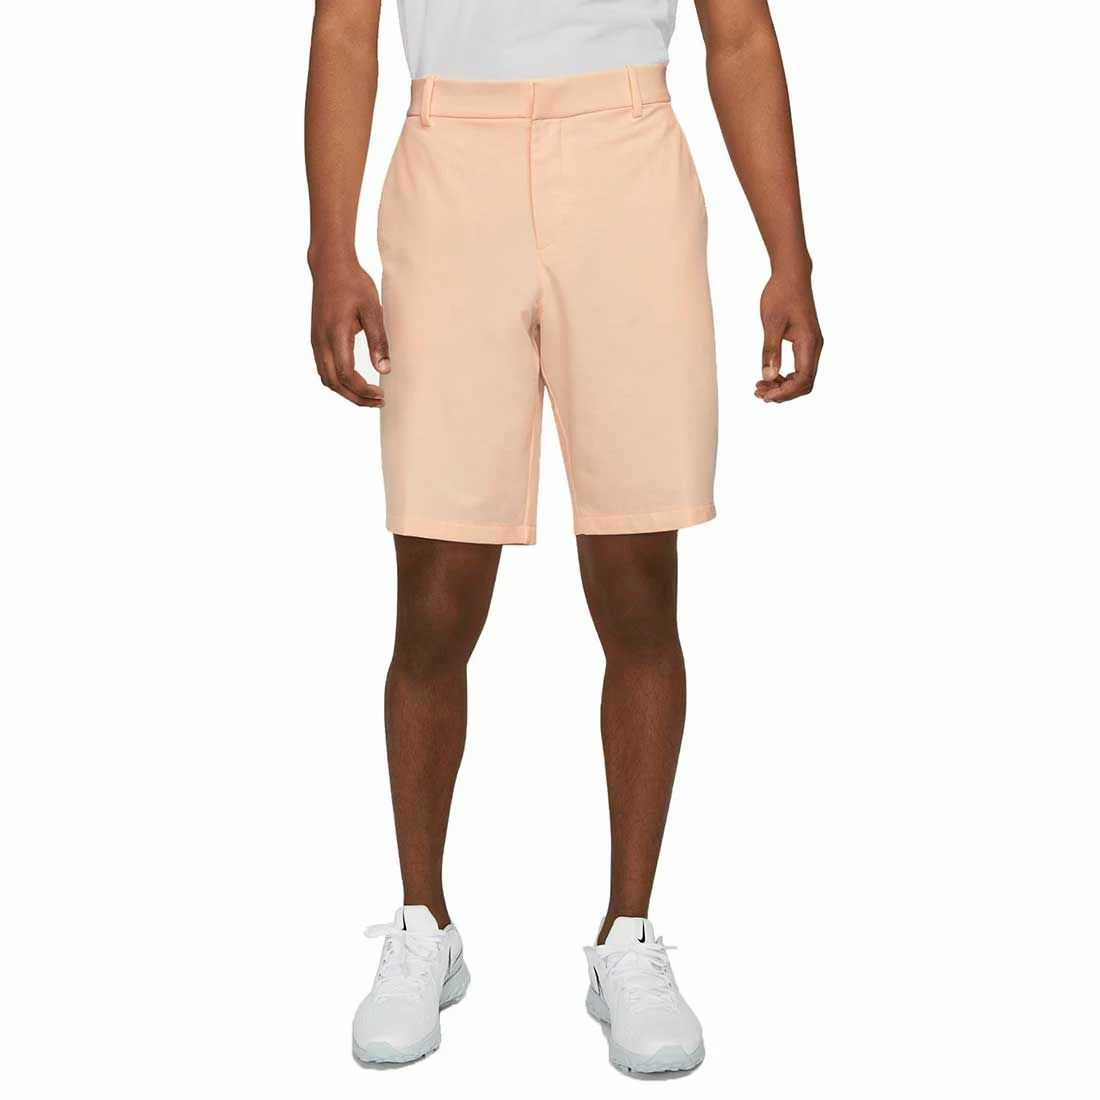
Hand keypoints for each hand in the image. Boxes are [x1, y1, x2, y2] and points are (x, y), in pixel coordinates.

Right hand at [309, 258, 389, 406]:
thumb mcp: (372, 309)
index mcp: (335, 335)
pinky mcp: (316, 339)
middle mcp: (321, 342)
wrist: (329, 265)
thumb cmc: (353, 284)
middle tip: (379, 401)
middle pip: (335, 383)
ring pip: (327, 379)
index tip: (382, 395)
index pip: (346, 375)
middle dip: (357, 397)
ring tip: (368, 395)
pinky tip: (355, 382)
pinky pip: (324, 369)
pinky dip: (338, 382)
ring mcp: (316, 341)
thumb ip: (378, 341)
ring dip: (347, 392)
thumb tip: (385, 370)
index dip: (363, 391)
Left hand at [756, 269, 822, 402]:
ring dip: (783, 386)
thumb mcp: (771, 322)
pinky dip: (785, 377)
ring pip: (803, 378)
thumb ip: (770, 350)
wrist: (792, 275)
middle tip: (759, 394)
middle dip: (783, 393)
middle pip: (805, 383)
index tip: (764, 395)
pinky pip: (800, 368)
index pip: (803, 379)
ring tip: (760, 387)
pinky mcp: (806, 343)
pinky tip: (769, 376)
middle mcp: (814, 347)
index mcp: (809, 343)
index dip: (784, 392)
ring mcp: (812, 345)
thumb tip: (767, 376)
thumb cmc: (781, 294)